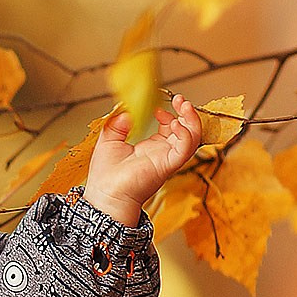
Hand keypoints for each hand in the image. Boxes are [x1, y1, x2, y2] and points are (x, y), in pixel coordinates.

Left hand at [84, 91, 204, 228]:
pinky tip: (176, 123)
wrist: (104, 196)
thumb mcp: (109, 141)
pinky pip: (184, 150)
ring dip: (191, 121)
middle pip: (186, 132)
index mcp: (150, 148)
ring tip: (184, 106)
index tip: (158, 107)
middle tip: (181, 100)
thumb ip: (118, 123)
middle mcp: (162, 154)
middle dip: (187, 114)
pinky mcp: (167, 166)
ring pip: (192, 139)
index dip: (168, 114)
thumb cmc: (106, 177)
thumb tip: (125, 109)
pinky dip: (185, 135)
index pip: (170, 128)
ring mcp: (167, 159)